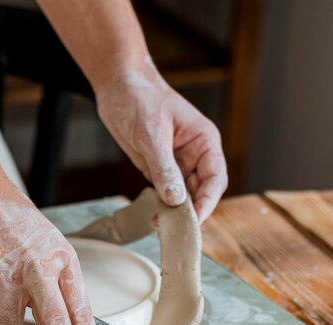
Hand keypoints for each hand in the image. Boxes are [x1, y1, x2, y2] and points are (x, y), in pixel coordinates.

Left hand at [96, 63, 227, 220]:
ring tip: (159, 225)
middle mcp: (195, 154)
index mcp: (204, 141)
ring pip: (184, 196)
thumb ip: (164, 167)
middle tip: (173, 229)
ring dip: (174, 212)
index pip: (215, 179)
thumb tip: (176, 199)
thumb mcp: (151, 133)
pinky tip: (153, 215)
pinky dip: (162, 206)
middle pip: (201, 192)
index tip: (193, 221)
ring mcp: (177, 163)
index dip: (207, 202)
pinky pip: (166, 193)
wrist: (117, 86)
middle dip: (190, 212)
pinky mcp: (159, 168)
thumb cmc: (139, 98)